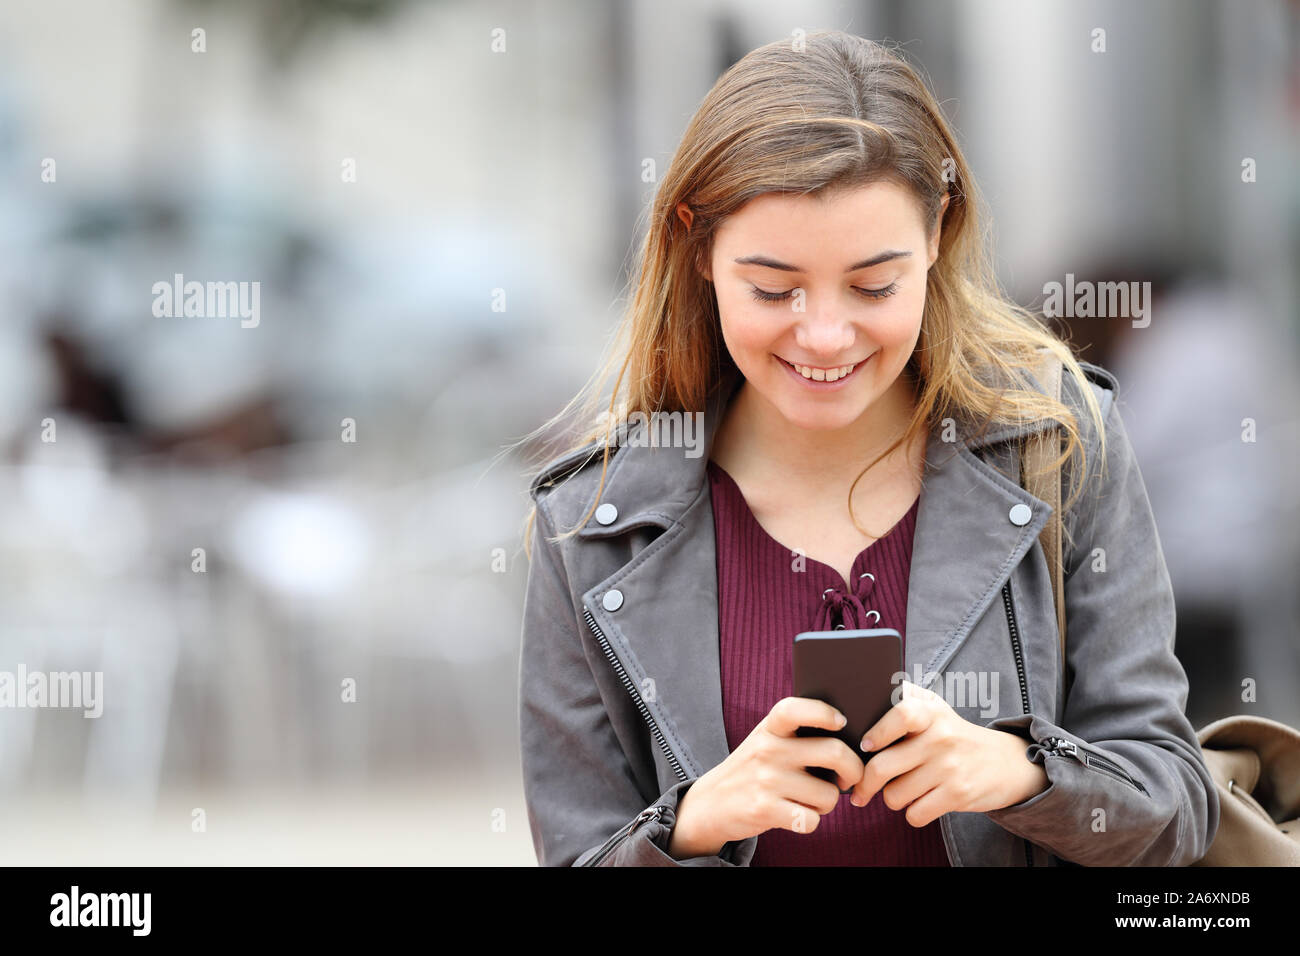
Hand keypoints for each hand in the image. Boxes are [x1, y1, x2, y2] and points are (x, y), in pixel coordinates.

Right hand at [668, 697, 864, 858]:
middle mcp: (768, 749)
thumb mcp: (766, 740)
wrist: (711, 803)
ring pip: (828, 794)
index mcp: (770, 728)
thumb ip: (797, 734)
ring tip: (809, 799)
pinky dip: (811, 821)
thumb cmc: (754, 769)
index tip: (841, 723)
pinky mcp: (765, 809)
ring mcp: (766, 780)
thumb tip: (851, 741)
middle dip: (854, 770)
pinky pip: (813, 820)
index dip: (825, 713)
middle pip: (834, 753)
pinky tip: (797, 814)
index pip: (797, 709)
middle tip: (849, 777)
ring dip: (827, 803)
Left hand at [848, 680, 1048, 825]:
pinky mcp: (958, 795)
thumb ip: (903, 699)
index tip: (865, 745)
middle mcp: (941, 738)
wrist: (1005, 762)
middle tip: (859, 790)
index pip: (901, 714)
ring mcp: (949, 768)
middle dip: (865, 784)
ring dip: (892, 798)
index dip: (877, 731)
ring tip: (902, 789)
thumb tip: (861, 704)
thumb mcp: (935, 707)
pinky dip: (912, 814)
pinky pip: (915, 814)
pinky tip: (920, 802)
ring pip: (894, 795)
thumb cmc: (954, 735)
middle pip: (882, 767)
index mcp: (931, 712)